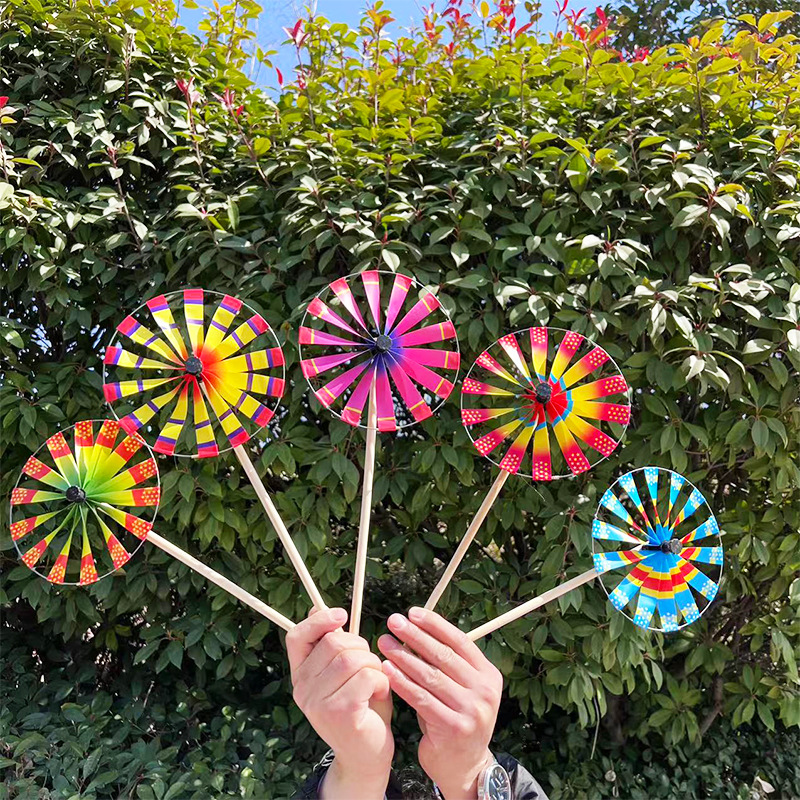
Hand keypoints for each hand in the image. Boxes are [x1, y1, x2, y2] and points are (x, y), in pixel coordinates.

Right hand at [286, 607, 393, 799]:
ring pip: (352, 658)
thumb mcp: (344, 672)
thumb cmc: (360, 707)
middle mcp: (302, 689)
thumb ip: (332, 645)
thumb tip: (315, 609)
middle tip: (371, 665)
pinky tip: (380, 693)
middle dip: (361, 647)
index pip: (296, 637)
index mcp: (300, 675)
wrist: (367, 756)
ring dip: (374, 665)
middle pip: (334, 643)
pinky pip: (366, 676)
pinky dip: (381, 680)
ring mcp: (318, 703)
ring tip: (377, 682)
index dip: (318, 621)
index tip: (342, 615)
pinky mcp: (339, 713)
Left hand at [378, 607, 501, 799]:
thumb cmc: (454, 717)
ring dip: (404, 657)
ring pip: (430, 676)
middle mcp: (484, 691)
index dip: (435, 624)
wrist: (464, 765)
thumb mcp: (460, 688)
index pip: (460, 641)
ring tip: (384, 643)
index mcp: (488, 675)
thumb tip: (414, 629)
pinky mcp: (454, 728)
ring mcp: (471, 710)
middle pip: (444, 656)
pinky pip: (421, 699)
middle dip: (415, 636)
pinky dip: (402, 683)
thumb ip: (445, 664)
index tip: (412, 612)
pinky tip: (387, 671)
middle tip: (393, 621)